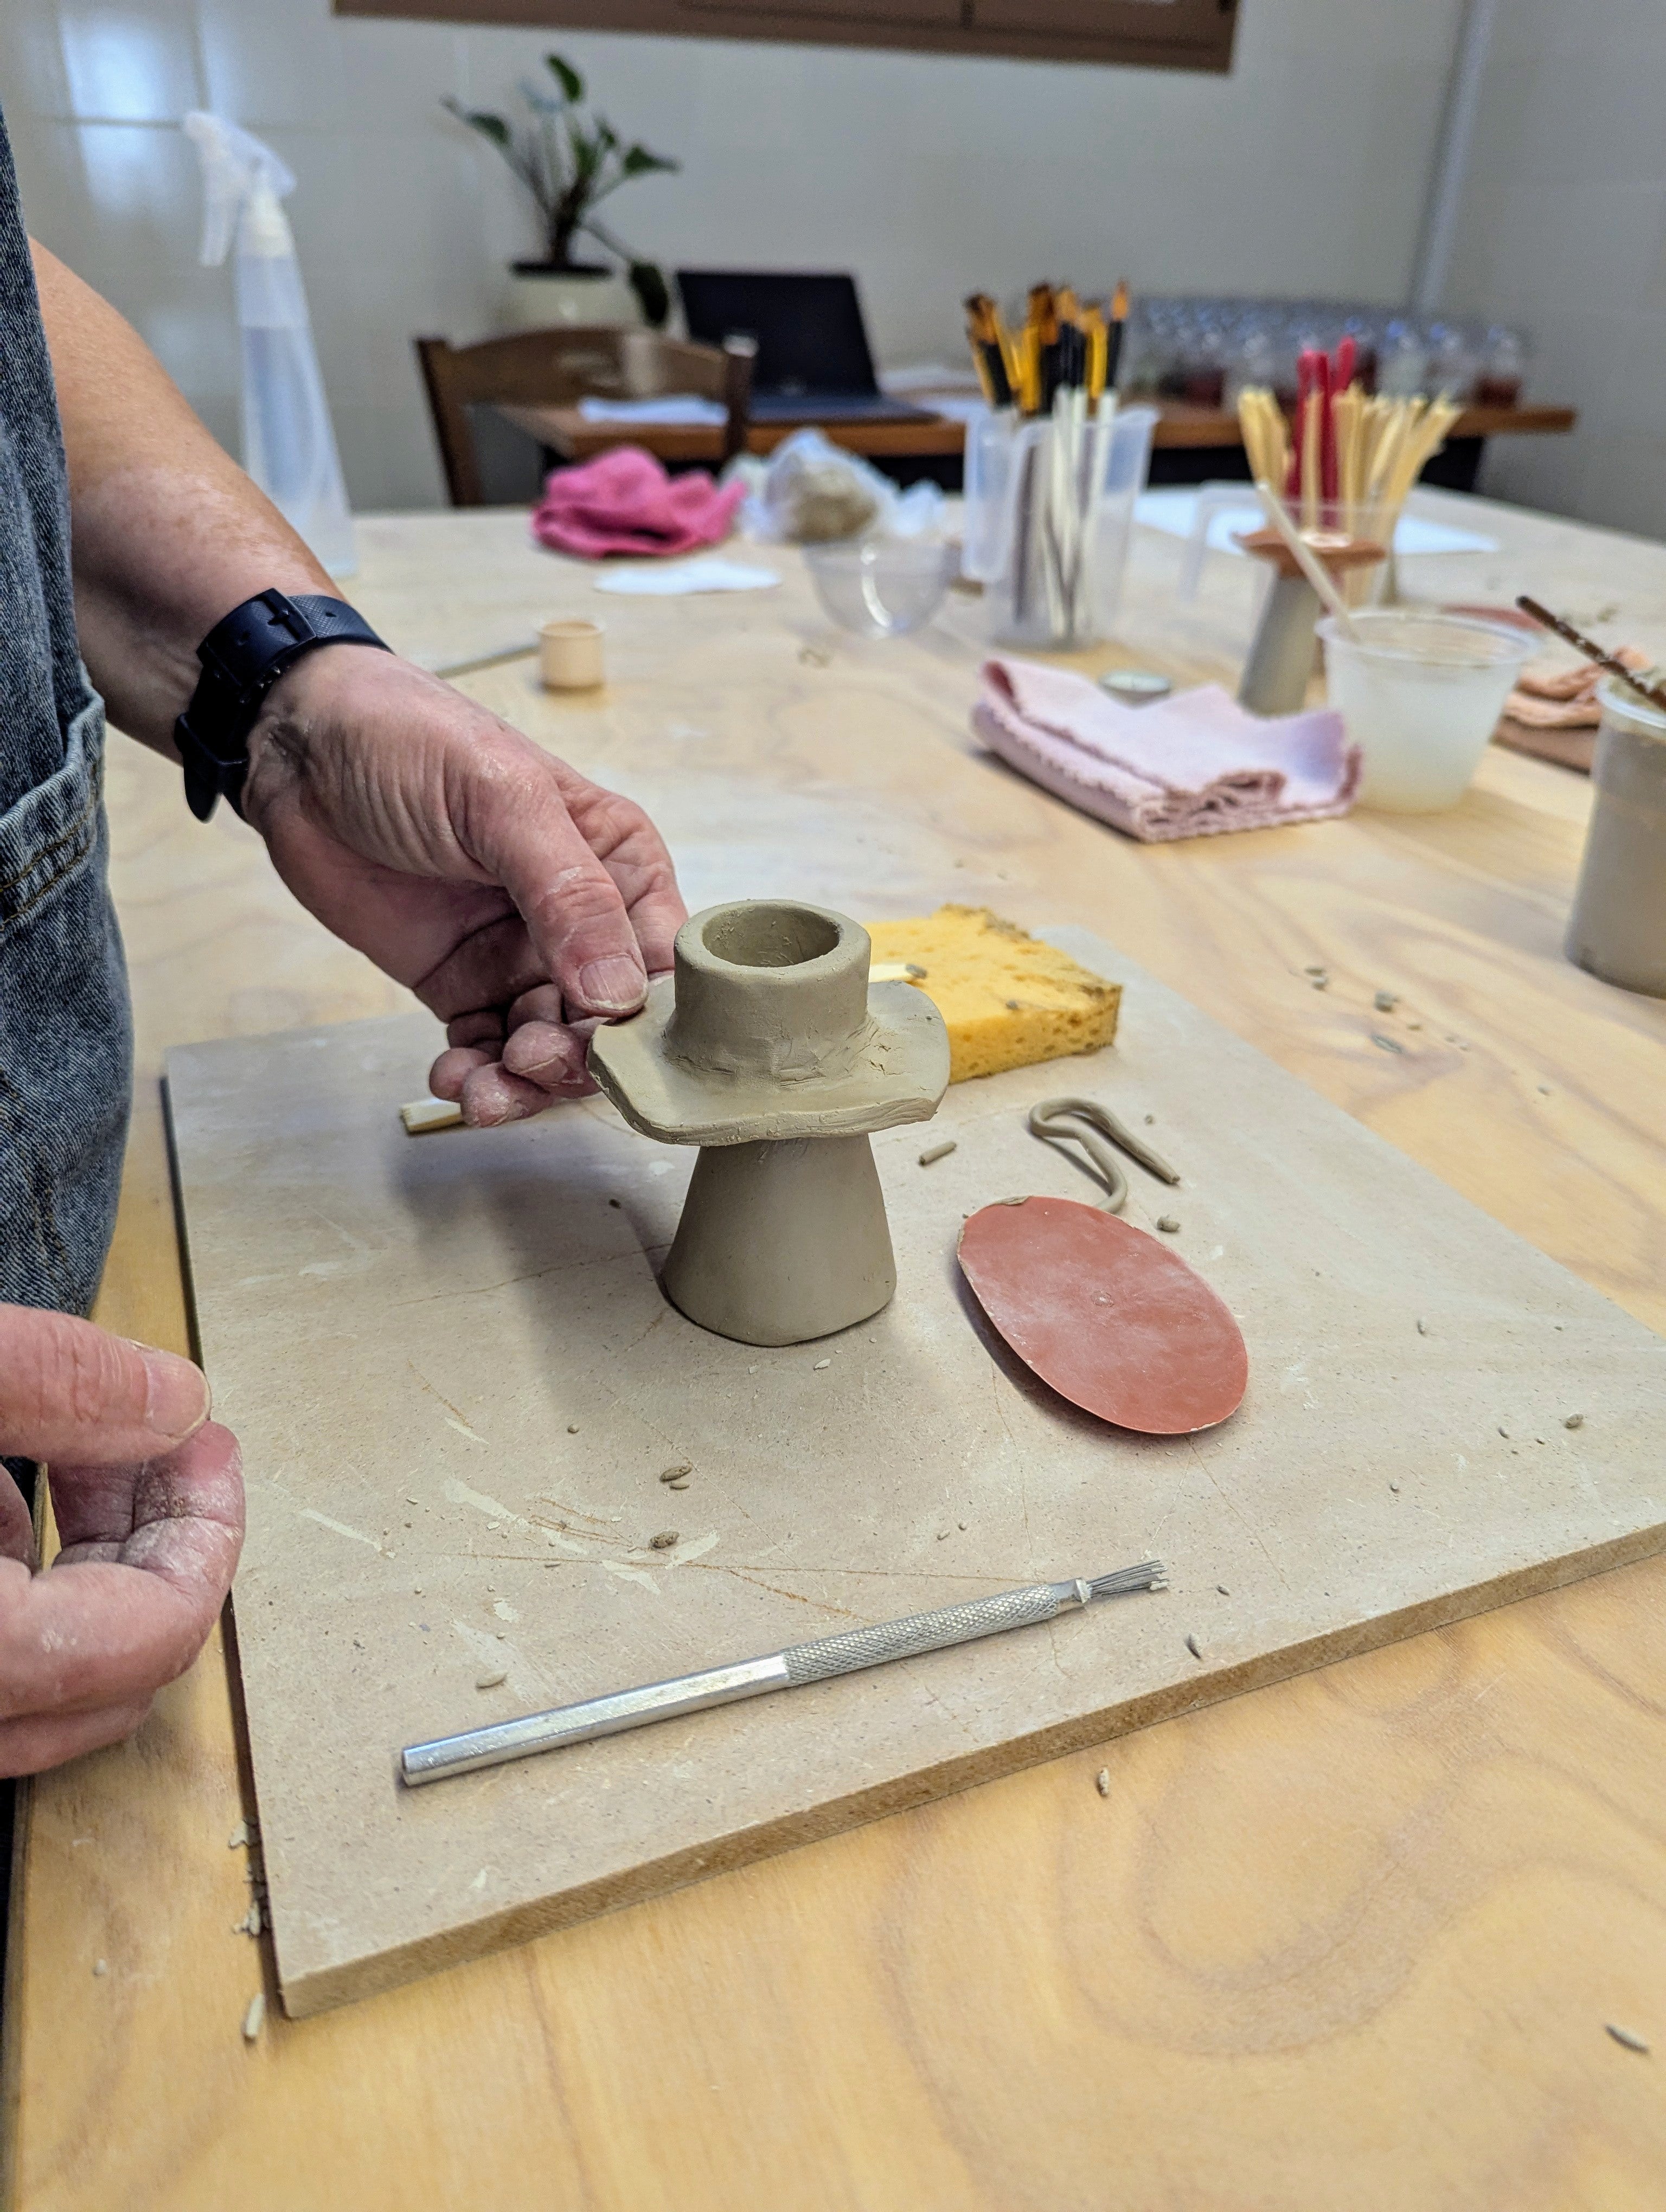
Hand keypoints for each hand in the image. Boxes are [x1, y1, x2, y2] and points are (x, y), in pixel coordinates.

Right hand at [0, 1305, 241, 1776]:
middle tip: (162, 1445)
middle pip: (109, 1670)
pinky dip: (10, 1586)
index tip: (206, 1445)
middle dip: (155, 1542)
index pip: (153, 1633)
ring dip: (82, 1564)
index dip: (207, 1527)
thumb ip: (57, 1384)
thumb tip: (171, 1401)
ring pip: (41, 1679)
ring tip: (76, 1453)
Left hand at [243, 647, 686, 1125]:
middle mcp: (582, 919)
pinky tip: (453, 1077)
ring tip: (486, 1089)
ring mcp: (520, 955)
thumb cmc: (412, 740)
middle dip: (580, 1055)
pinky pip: (487, 1049)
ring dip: (526, 1081)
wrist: (301, 745)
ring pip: (551, 1046)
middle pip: (611, 1020)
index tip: (622, 1051)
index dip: (654, 1016)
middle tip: (534, 1058)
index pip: (665, 958)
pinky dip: (477, 1075)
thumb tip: (619, 994)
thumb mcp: (503, 800)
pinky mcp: (461, 983)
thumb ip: (569, 895)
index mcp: (620, 862)